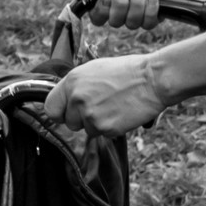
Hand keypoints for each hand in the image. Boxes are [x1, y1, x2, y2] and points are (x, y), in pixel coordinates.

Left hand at [43, 55, 167, 136]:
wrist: (155, 78)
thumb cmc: (128, 72)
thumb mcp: (95, 71)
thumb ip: (76, 87)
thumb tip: (65, 101)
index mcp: (71, 82)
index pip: (50, 108)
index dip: (60, 113)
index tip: (68, 114)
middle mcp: (76, 99)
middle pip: (69, 122)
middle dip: (83, 119)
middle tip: (103, 106)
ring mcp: (89, 114)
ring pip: (87, 130)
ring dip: (99, 123)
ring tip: (116, 107)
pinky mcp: (104, 127)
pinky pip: (103, 134)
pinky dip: (113, 128)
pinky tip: (123, 113)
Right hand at [68, 0, 181, 29]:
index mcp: (107, 1)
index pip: (96, 18)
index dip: (103, 9)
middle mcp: (120, 11)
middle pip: (114, 23)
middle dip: (123, 4)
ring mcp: (136, 16)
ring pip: (131, 24)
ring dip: (138, 4)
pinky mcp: (152, 19)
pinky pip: (147, 25)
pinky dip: (151, 9)